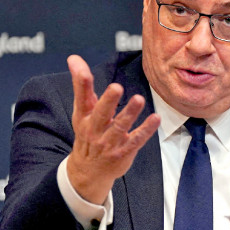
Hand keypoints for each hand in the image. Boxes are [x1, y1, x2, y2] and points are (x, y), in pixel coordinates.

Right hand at [66, 54, 159, 202]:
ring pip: (120, 127)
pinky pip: (136, 140)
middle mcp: (95, 129)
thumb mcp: (82, 110)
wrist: (88, 171)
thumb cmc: (88, 132)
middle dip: (108, 101)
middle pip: (101, 114)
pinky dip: (146, 130)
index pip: (82, 99)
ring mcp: (110, 142)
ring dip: (130, 113)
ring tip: (139, 99)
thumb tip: (74, 58)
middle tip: (116, 87)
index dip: (81, 84)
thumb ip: (82, 84)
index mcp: (84, 117)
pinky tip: (156, 118)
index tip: (81, 70)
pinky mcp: (124, 151)